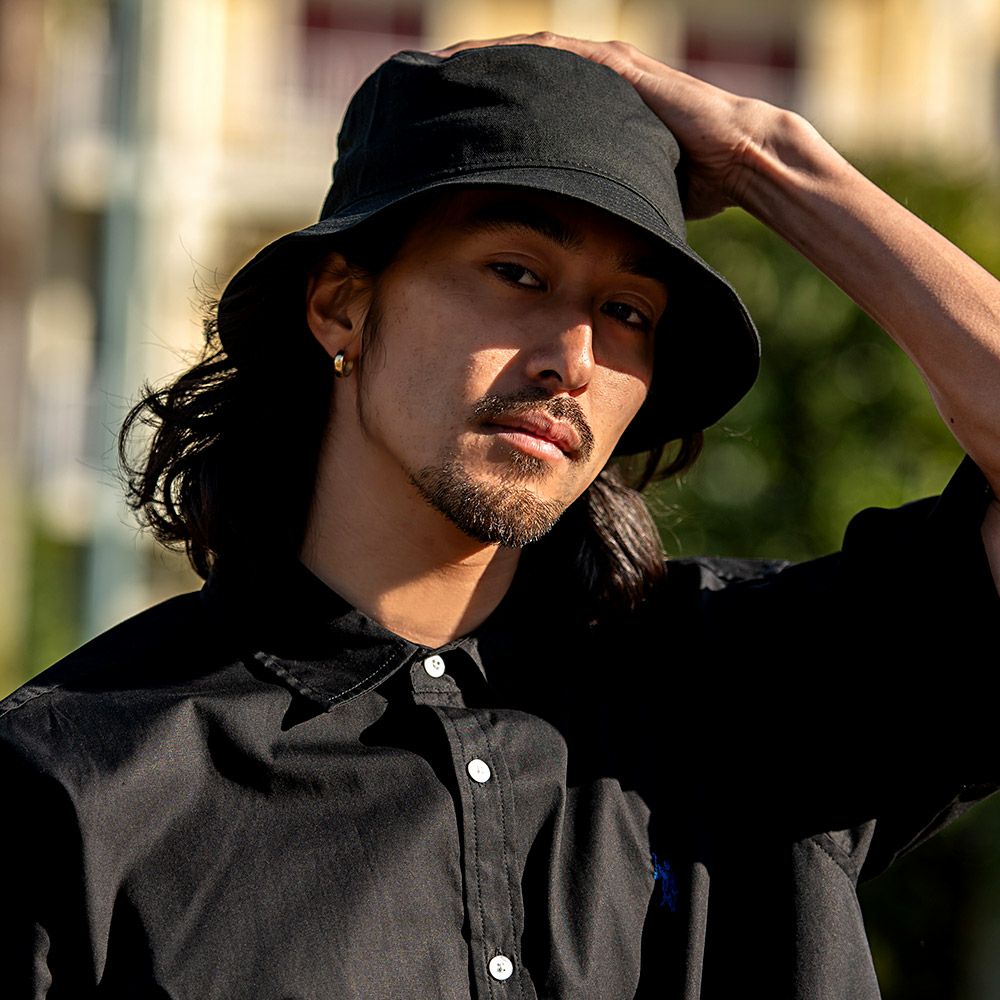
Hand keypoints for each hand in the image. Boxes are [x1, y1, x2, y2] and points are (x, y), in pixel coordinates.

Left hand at [433, 31, 790, 218]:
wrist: (738, 160)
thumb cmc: (686, 187)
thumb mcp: (621, 198)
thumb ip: (587, 206)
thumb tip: (555, 252)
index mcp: (585, 118)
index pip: (521, 108)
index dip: (479, 115)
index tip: (438, 133)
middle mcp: (587, 86)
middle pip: (513, 76)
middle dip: (467, 82)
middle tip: (418, 97)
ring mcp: (600, 71)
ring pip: (524, 55)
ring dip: (478, 61)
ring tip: (431, 72)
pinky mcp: (613, 66)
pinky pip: (552, 50)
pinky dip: (511, 53)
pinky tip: (472, 59)